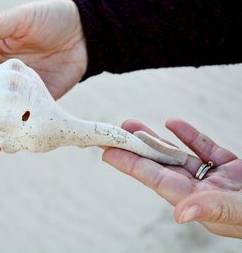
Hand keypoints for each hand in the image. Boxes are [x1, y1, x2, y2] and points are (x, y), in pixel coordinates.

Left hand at [102, 118, 241, 237]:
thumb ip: (213, 210)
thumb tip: (178, 212)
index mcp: (199, 202)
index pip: (156, 180)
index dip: (131, 165)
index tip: (108, 152)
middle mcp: (202, 191)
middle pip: (162, 165)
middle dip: (138, 147)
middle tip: (115, 131)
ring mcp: (216, 179)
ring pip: (180, 155)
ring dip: (158, 139)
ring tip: (135, 125)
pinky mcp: (233, 169)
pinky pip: (206, 150)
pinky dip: (191, 137)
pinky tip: (175, 124)